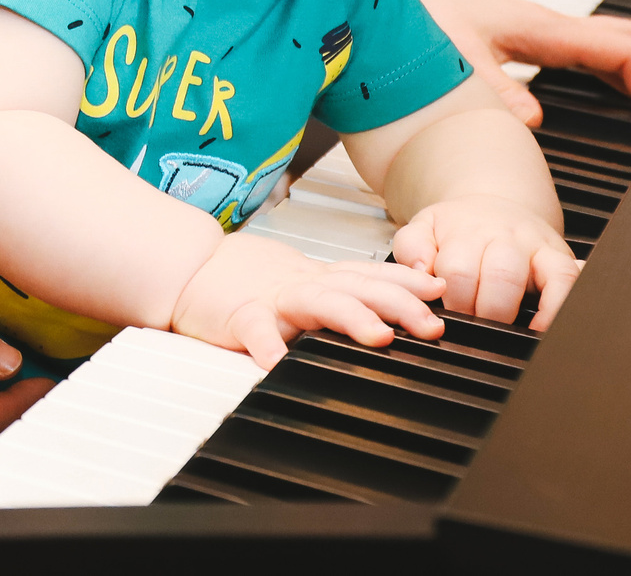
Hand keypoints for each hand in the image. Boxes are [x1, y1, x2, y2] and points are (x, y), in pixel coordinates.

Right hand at [168, 234, 445, 368]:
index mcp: (320, 279)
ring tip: (379, 337)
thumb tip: (390, 309)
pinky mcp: (239, 316)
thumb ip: (339, 292)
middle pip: (359, 288)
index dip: (409, 282)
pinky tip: (277, 362)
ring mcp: (273, 299)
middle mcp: (304, 284)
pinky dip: (267, 345)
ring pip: (318, 303)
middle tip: (431, 325)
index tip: (442, 291)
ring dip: (351, 317)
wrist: (188, 268)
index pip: (372, 275)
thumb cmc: (245, 281)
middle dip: (399, 304)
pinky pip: (255, 331)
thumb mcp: (300, 282)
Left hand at [392, 195, 579, 329]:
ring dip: (509, 311)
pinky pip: (567, 280)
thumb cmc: (459, 226)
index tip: (446, 317)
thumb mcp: (425, 228)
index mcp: (466, 231)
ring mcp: (534, 246)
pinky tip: (541, 328)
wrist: (495, 202)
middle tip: (471, 325)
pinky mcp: (561, 257)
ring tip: (497, 328)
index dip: (451, 301)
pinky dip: (557, 307)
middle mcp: (504, 236)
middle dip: (481, 311)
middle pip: (495, 276)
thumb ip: (412, 247)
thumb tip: (423, 271)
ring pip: (530, 278)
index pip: (456, 271)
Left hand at [408, 0, 630, 127]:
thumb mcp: (454, 58)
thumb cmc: (414, 11)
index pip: (619, 46)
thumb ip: (494, 90)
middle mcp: (542, 23)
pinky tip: (604, 89)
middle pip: (624, 43)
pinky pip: (579, 50)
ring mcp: (533, 27)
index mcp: (539, 26)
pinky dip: (606, 70)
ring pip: (604, 44)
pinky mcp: (517, 34)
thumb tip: (532, 123)